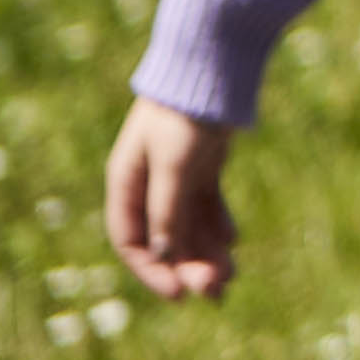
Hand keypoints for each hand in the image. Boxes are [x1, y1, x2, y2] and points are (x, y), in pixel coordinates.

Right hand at [106, 98, 239, 300]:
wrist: (211, 64)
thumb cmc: (184, 113)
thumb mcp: (175, 164)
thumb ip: (168, 209)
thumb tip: (165, 256)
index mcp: (126, 183)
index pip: (132, 241)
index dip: (153, 271)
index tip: (179, 295)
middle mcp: (147, 182)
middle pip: (165, 237)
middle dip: (189, 266)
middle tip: (219, 293)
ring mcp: (175, 173)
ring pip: (189, 224)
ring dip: (206, 251)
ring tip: (232, 277)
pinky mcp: (201, 163)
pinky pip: (206, 204)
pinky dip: (217, 224)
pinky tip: (233, 243)